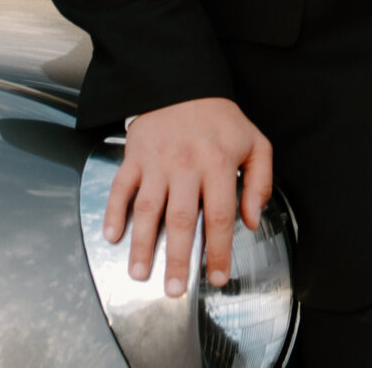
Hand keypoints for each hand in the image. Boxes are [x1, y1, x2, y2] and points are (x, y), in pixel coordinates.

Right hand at [105, 97, 275, 297]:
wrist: (182, 82)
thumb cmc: (220, 120)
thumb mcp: (255, 143)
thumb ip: (260, 182)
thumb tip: (250, 220)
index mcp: (217, 164)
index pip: (219, 216)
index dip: (217, 251)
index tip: (216, 277)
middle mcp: (185, 165)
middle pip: (180, 219)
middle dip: (176, 258)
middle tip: (173, 290)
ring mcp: (156, 161)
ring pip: (147, 208)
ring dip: (141, 243)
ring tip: (138, 273)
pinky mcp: (134, 155)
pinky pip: (120, 187)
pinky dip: (113, 212)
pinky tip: (111, 236)